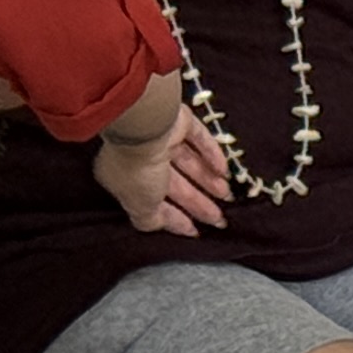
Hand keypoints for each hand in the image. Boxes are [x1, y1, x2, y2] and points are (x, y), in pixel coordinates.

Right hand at [94, 107, 230, 234]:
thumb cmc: (137, 171)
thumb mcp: (139, 205)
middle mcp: (142, 157)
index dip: (175, 218)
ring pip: (189, 161)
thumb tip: (160, 226)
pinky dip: (212, 154)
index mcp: (126, 178)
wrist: (144, 129)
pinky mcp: (179, 120)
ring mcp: (161, 137)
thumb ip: (149, 219)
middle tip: (220, 218)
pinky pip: (199, 139)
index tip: (195, 232)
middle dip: (198, 202)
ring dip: (208, 180)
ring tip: (227, 195)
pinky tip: (224, 170)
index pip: (154, 202)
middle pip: (176, 184)